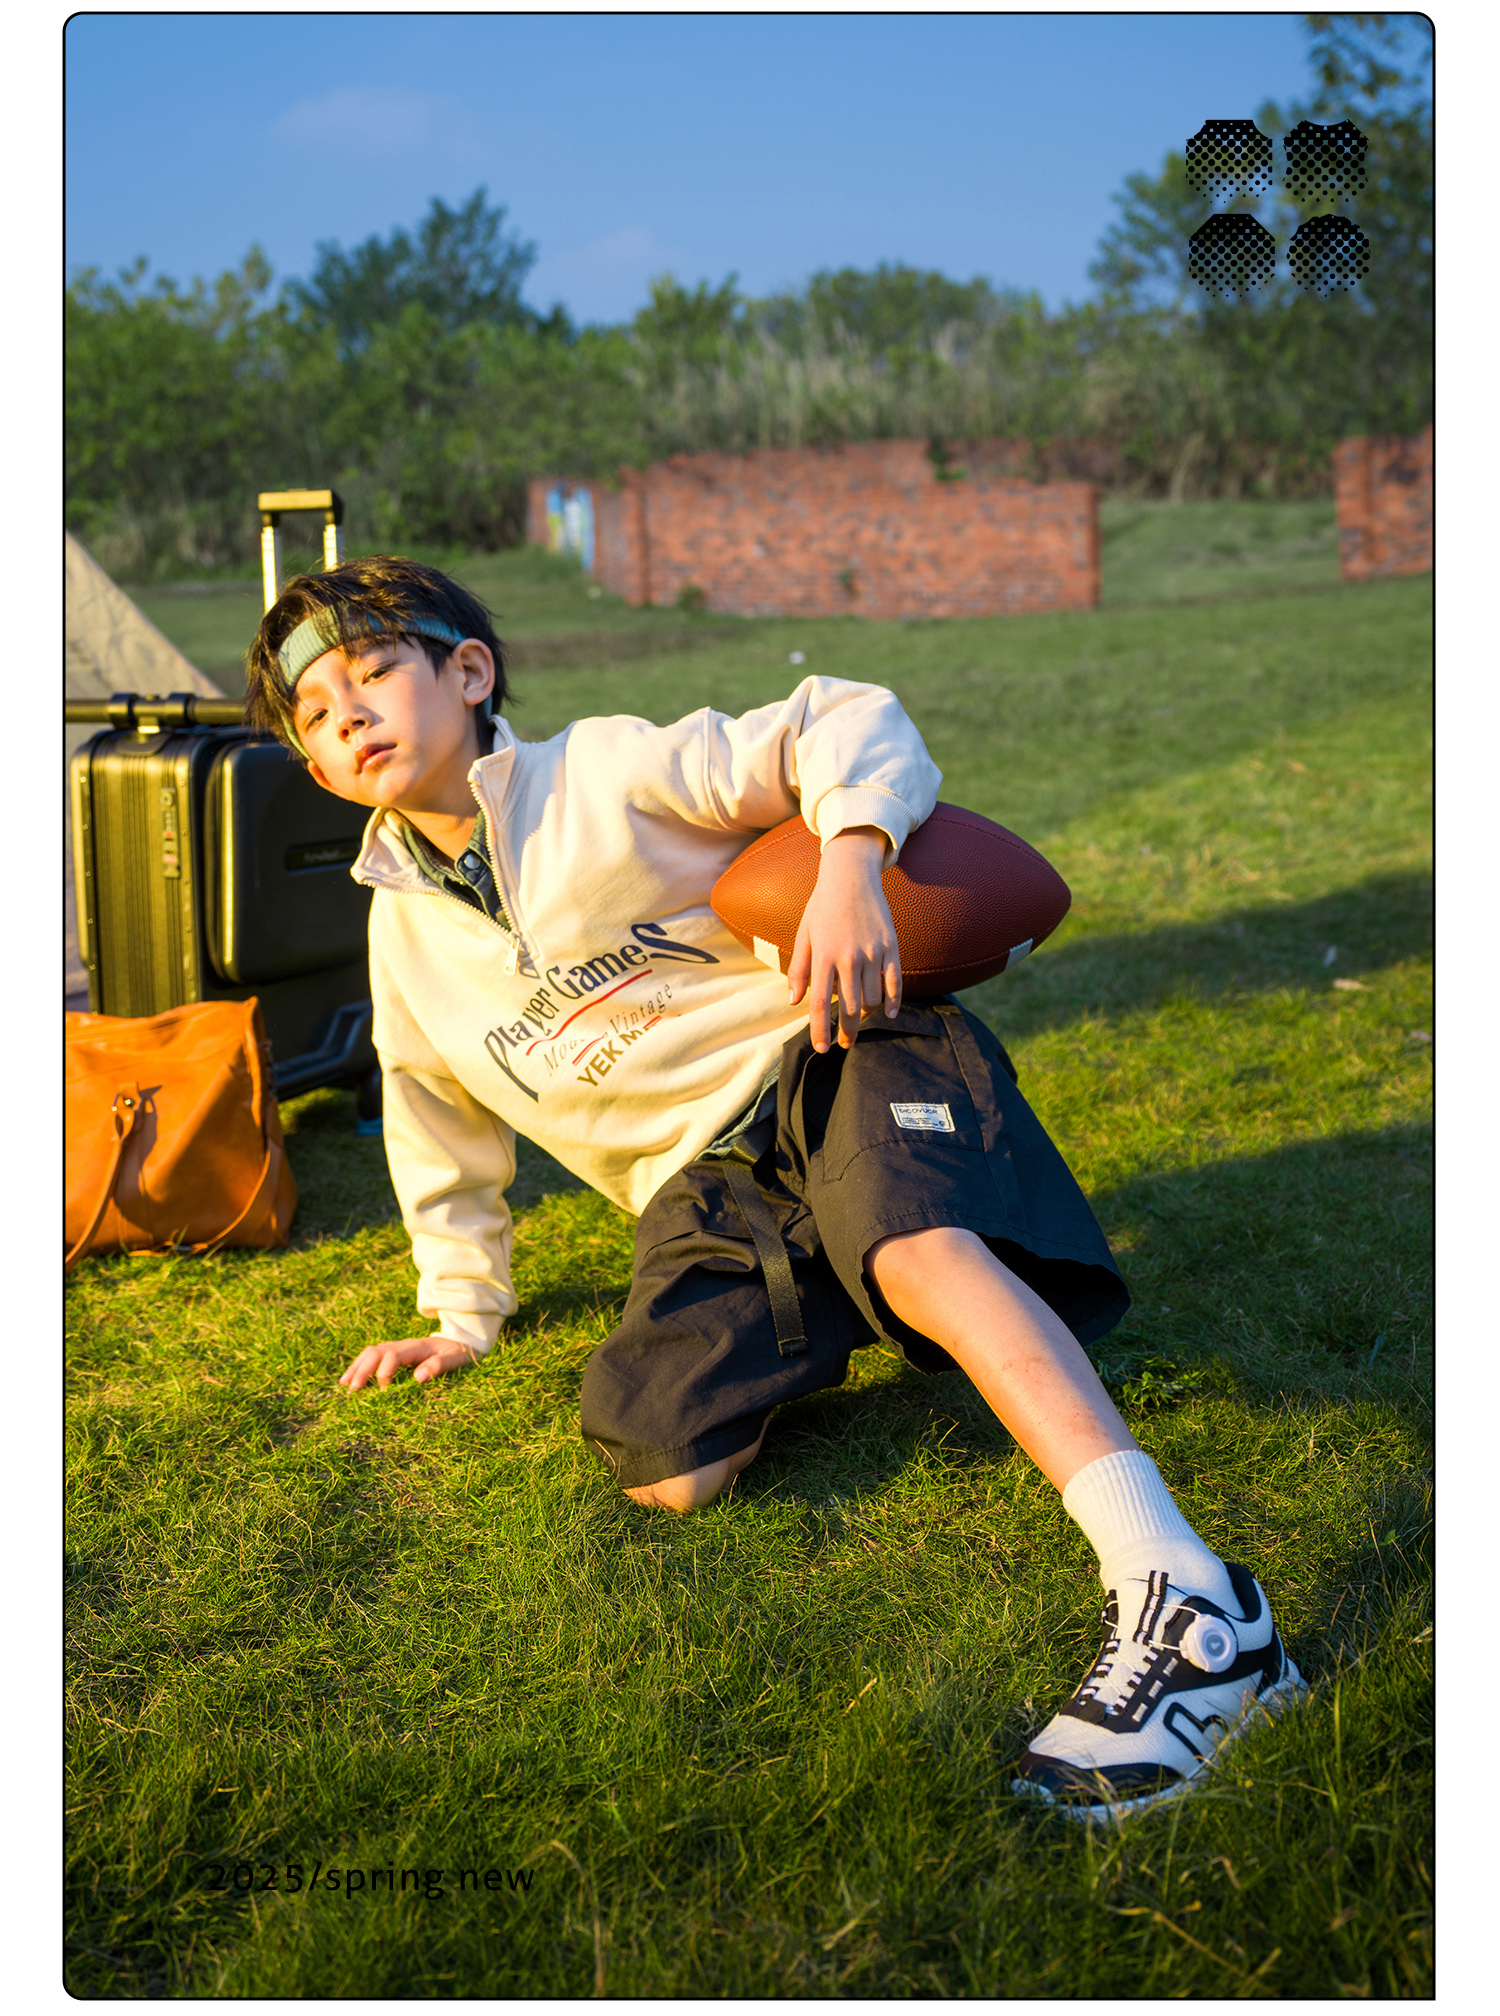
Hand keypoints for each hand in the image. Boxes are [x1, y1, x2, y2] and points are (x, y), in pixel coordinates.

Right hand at [338, 1335, 477, 1390]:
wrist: (460, 1342)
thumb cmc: (457, 1354)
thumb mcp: (455, 1359)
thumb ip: (440, 1366)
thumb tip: (418, 1377)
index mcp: (416, 1347)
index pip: (392, 1356)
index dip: (385, 1373)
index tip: (384, 1392)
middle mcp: (403, 1345)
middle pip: (376, 1352)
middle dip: (362, 1370)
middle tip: (352, 1390)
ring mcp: (397, 1347)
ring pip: (370, 1353)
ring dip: (356, 1368)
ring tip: (344, 1385)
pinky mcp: (394, 1353)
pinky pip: (372, 1357)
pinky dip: (359, 1367)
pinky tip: (350, 1379)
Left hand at [786, 826, 901, 1052]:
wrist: (851, 876)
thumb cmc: (822, 906)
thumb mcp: (804, 935)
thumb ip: (799, 969)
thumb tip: (794, 1001)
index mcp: (824, 955)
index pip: (821, 1003)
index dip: (821, 1030)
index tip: (823, 1048)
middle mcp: (849, 957)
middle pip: (850, 1007)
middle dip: (848, 1031)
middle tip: (846, 1042)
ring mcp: (873, 952)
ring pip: (873, 998)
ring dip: (867, 1014)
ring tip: (861, 1018)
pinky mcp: (891, 947)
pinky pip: (895, 982)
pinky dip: (894, 1002)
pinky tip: (888, 1014)